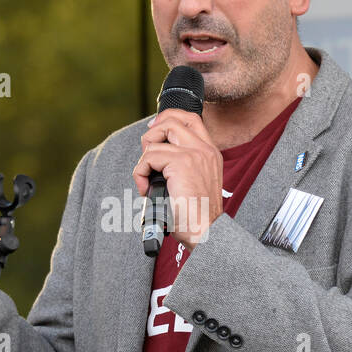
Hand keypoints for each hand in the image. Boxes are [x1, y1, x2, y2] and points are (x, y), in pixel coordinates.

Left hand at [132, 110, 222, 246]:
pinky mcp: (181, 163)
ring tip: (147, 181)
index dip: (169, 119)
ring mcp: (194, 154)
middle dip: (152, 132)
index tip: (155, 131)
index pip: (190, 120)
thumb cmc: (197, 217)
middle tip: (146, 155)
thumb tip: (157, 157)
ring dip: (143, 161)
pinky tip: (146, 190)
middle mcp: (205, 150)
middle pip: (173, 119)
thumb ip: (183, 166)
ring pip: (155, 139)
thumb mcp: (195, 184)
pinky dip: (140, 172)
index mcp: (210, 153)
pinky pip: (149, 157)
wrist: (206, 232)